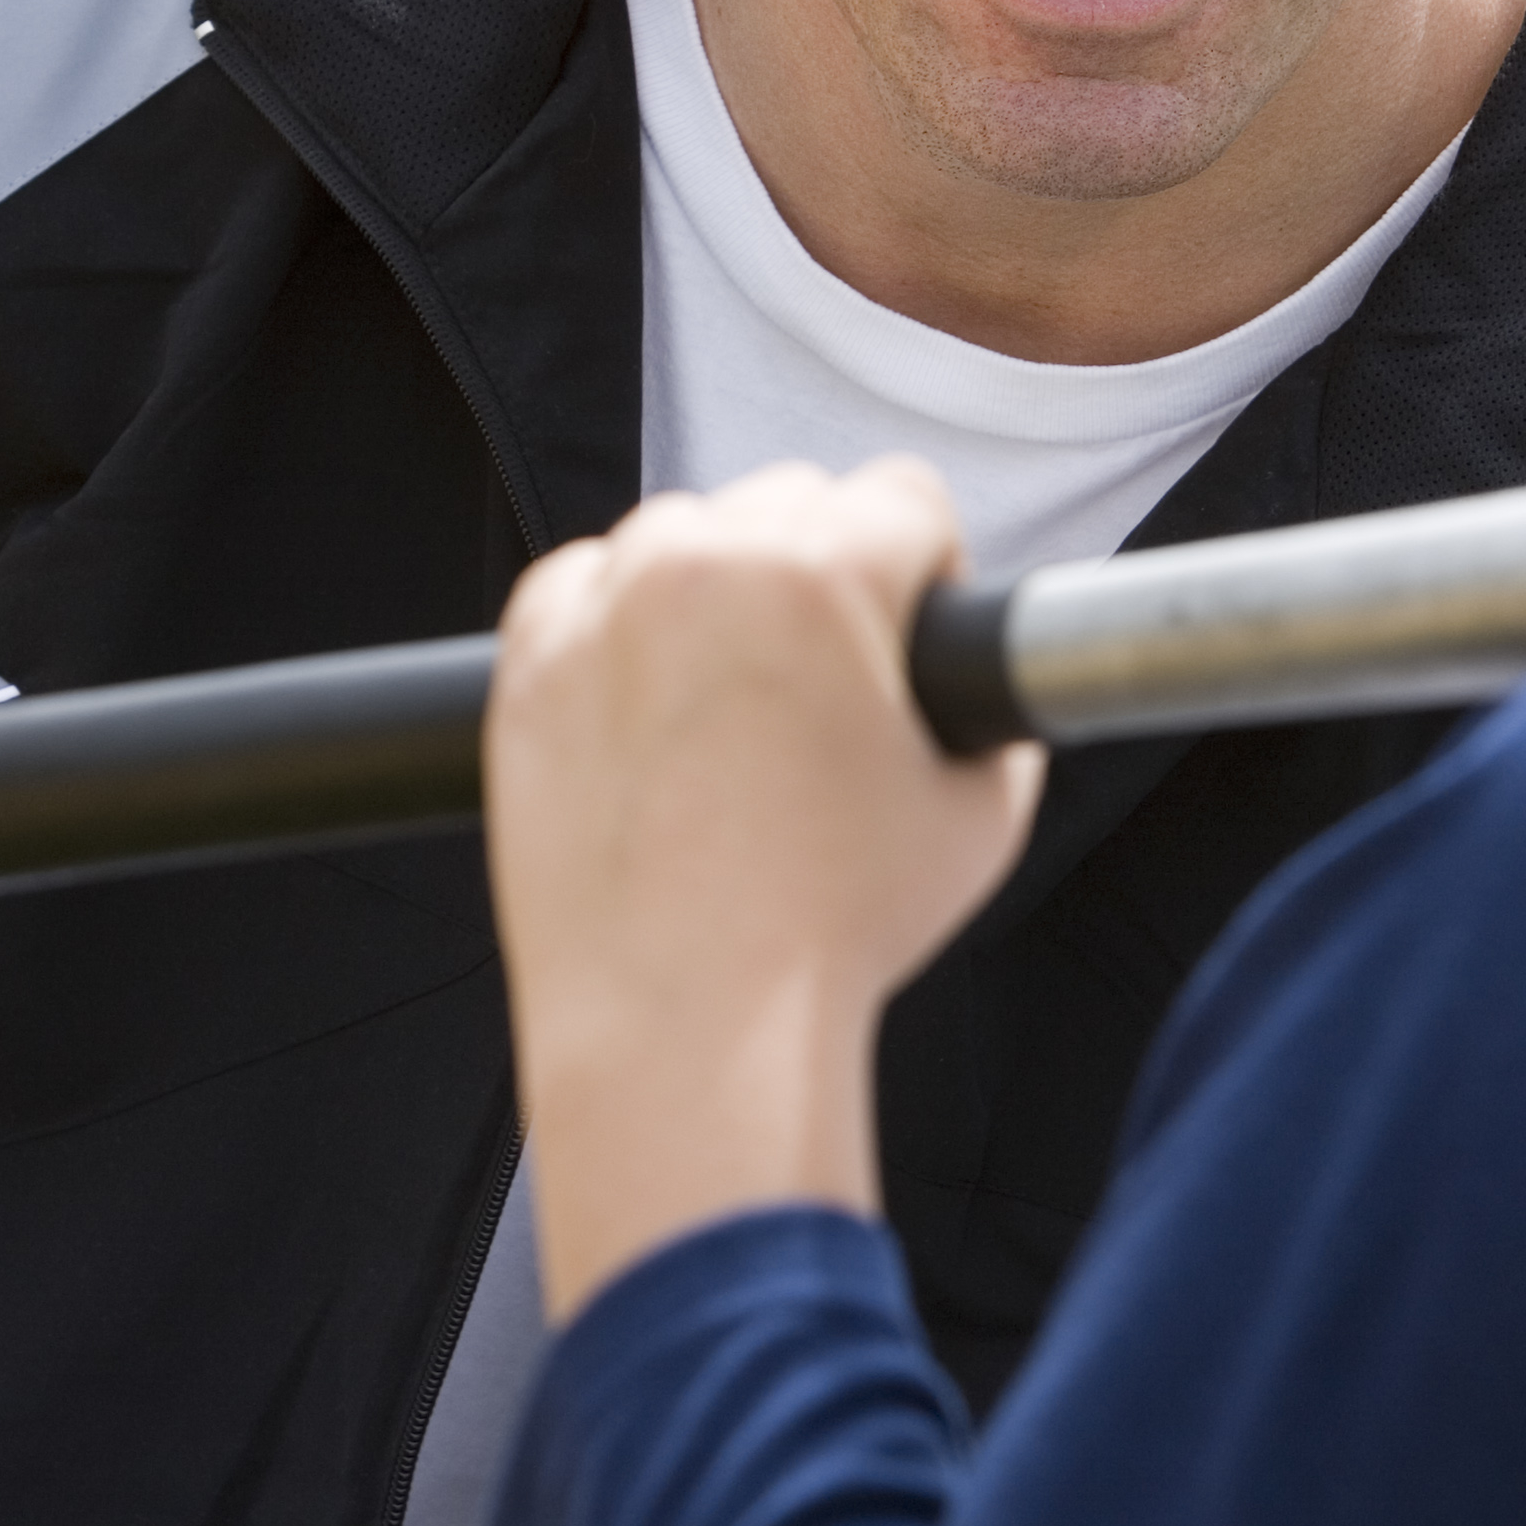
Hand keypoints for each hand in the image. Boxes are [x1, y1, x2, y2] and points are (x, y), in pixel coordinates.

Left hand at [487, 458, 1043, 1318]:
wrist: (686, 1028)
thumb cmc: (835, 930)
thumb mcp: (982, 811)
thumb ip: (997, 712)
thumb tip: (980, 680)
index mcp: (824, 574)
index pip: (904, 497)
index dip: (927, 572)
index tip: (911, 638)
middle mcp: (704, 563)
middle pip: (791, 499)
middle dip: (821, 573)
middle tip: (826, 683)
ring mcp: (603, 610)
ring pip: (684, 534)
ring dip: (719, 587)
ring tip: (740, 701)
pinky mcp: (527, 665)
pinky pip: (583, 585)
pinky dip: (618, 621)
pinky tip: (657, 705)